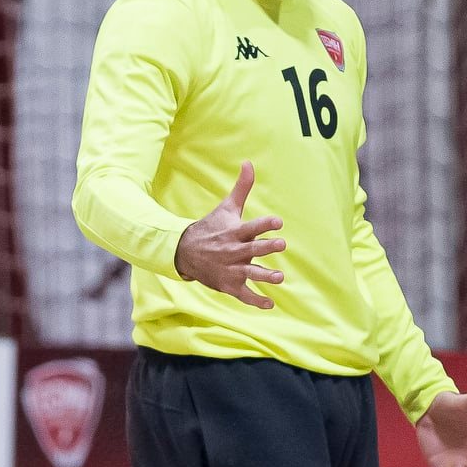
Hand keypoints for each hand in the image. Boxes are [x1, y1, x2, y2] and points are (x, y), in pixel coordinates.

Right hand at [174, 162, 285, 309]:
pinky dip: (256, 301)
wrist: (186, 252)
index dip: (265, 224)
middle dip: (266, 248)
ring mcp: (232, 269)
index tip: (278, 221)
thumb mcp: (226, 207)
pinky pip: (244, 295)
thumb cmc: (212, 228)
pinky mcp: (230, 285)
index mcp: (235, 232)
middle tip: (281, 244)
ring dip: (265, 276)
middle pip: (253, 250)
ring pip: (250, 274)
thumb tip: (249, 162)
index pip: (252, 227)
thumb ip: (242, 188)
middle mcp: (234, 251)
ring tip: (279, 277)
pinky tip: (270, 304)